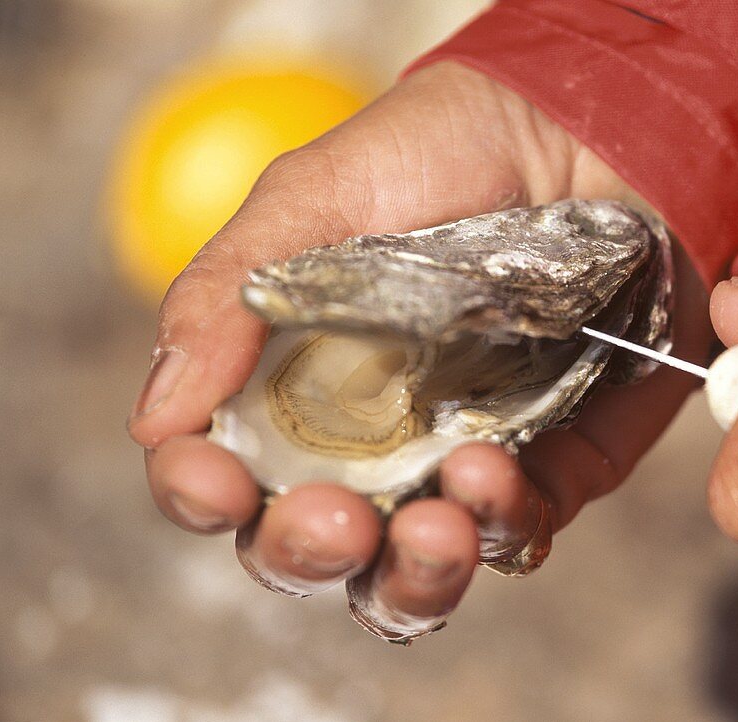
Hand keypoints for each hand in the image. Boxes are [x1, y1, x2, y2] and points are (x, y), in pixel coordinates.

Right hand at [128, 62, 712, 638]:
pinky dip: (505, 525)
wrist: (582, 130)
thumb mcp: (317, 196)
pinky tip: (496, 471)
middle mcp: (368, 441)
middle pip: (311, 549)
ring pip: (414, 574)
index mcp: (289, 383)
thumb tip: (155, 415)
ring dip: (413, 575)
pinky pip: (520, 532)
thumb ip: (226, 297)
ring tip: (435, 524)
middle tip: (335, 522)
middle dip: (308, 553)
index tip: (216, 481)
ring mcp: (459, 460)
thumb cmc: (440, 150)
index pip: (224, 472)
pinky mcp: (551, 464)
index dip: (203, 493)